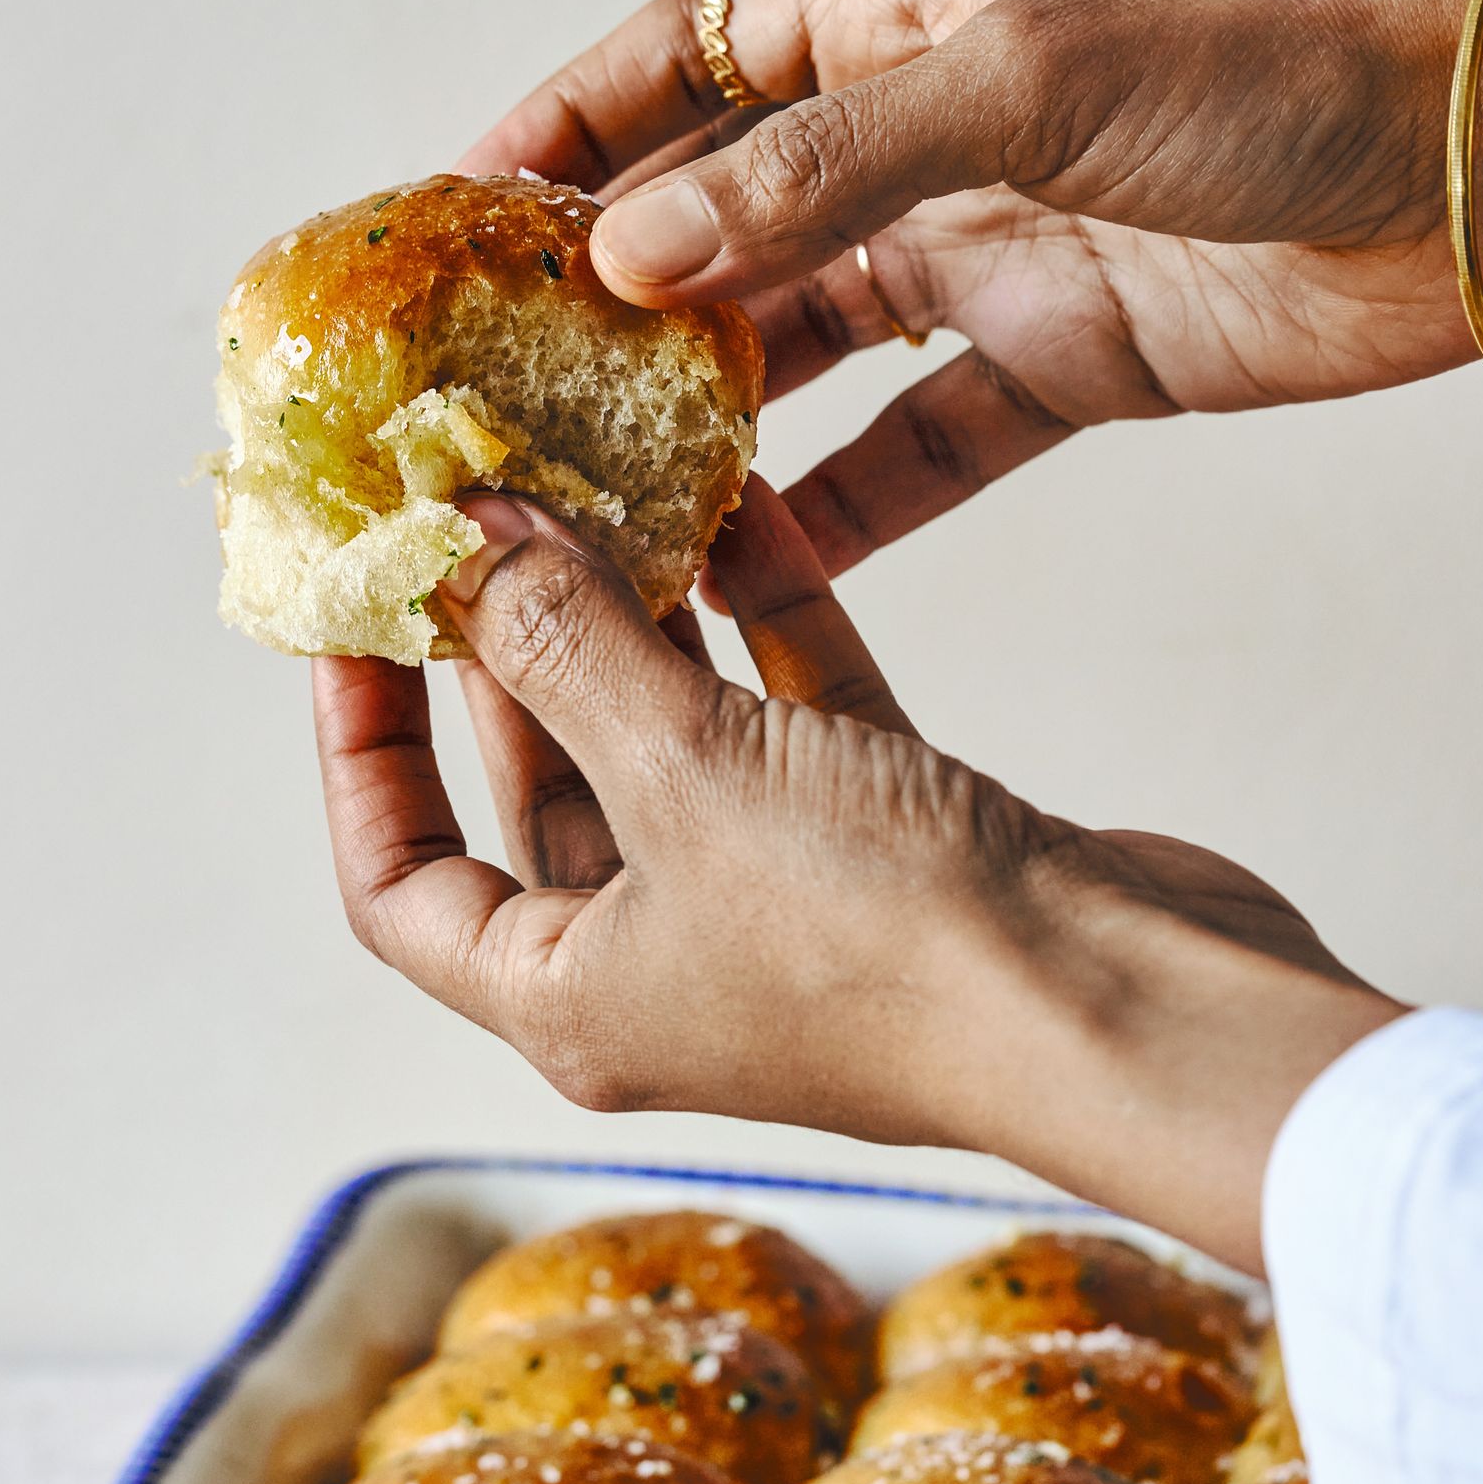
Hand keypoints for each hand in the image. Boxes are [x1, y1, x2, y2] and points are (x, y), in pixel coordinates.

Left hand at [312, 481, 1402, 1272]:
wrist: (1133, 1005)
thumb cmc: (894, 942)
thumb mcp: (687, 773)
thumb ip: (564, 647)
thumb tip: (458, 543)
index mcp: (572, 997)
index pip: (400, 883)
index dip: (358, 751)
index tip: (349, 617)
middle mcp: (663, 962)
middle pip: (533, 793)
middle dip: (502, 650)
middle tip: (465, 510)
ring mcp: (780, 907)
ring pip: (670, 742)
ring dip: (635, 619)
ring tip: (590, 478)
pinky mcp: (890, 846)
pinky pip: (793, 716)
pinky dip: (766, 619)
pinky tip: (745, 505)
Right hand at [466, 0, 1482, 571]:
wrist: (1479, 171)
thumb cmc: (1274, 66)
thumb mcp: (1029, 83)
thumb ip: (824, 170)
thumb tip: (632, 251)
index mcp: (905, 15)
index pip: (688, 52)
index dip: (569, 120)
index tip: (460, 205)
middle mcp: (930, 130)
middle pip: (728, 207)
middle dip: (616, 288)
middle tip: (506, 380)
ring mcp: (992, 247)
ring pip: (809, 339)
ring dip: (716, 409)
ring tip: (607, 488)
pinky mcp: (1066, 359)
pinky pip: (923, 442)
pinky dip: (845, 504)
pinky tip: (764, 565)